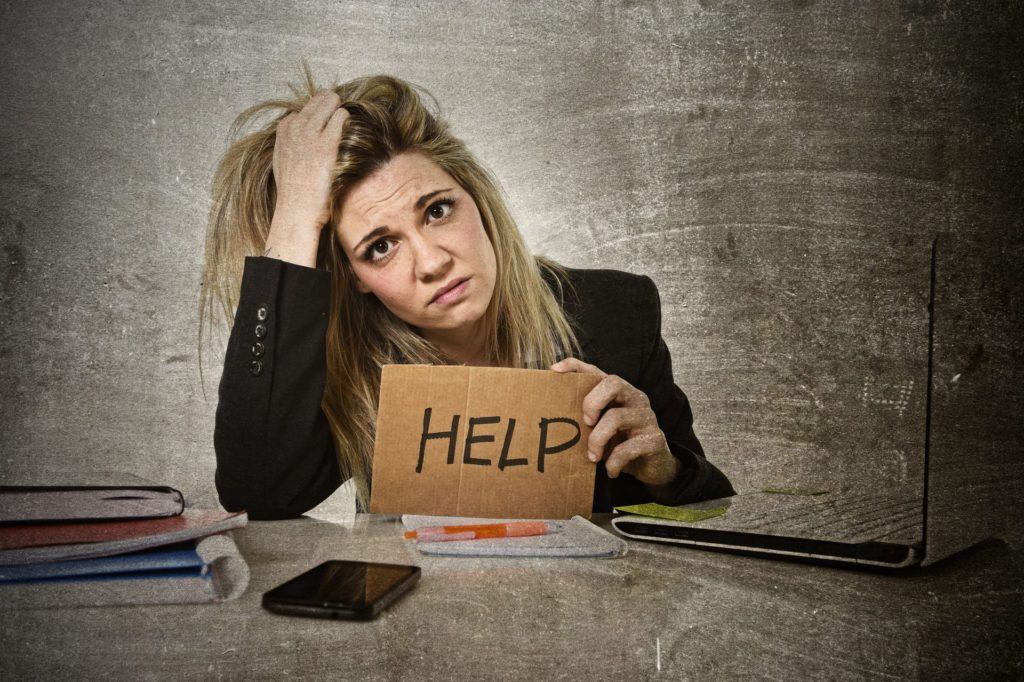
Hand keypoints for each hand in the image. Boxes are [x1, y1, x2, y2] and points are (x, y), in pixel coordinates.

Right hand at [264, 89, 348, 265]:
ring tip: (347, 126)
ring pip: (330, 102)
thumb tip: (303, 139)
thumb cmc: (294, 192)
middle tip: (341, 119)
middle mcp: (295, 127)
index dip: (318, 117)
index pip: (304, 109)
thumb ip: (292, 144)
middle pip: (318, 99)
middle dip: (331, 106)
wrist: (297, 209)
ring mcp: (310, 133)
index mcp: (284, 130)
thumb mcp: (284, 161)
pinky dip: (348, 121)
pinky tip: (351, 132)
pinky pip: (341, 117)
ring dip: (341, 112)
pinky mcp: (326, 143)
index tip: (325, 128)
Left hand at [550, 358, 679, 485]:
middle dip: (592, 401)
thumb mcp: (603, 427)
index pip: (597, 371)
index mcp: (620, 393)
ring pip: (616, 417)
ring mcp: (647, 418)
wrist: (655, 467)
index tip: (554, 371)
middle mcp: (635, 399)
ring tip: (593, 457)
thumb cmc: (622, 443)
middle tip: (585, 422)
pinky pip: (628, 448)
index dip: (576, 367)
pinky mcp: (654, 440)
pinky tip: (610, 470)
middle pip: (613, 383)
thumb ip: (587, 418)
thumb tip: (553, 416)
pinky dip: (613, 462)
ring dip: (597, 440)